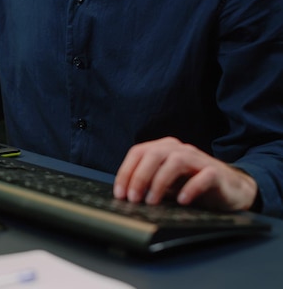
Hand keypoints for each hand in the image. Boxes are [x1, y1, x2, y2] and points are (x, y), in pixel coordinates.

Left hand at [113, 137, 257, 211]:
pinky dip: (190, 188)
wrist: (231, 189)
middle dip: (139, 177)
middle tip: (134, 199)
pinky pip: (203, 177)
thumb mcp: (166, 184)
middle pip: (154, 154)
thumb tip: (126, 195)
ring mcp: (199, 159)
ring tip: (153, 202)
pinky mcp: (216, 173)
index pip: (138, 152)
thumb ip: (148, 184)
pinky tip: (182, 201)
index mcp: (164, 149)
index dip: (126, 172)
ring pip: (175, 162)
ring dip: (160, 182)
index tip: (120, 193)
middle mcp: (180, 150)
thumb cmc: (193, 185)